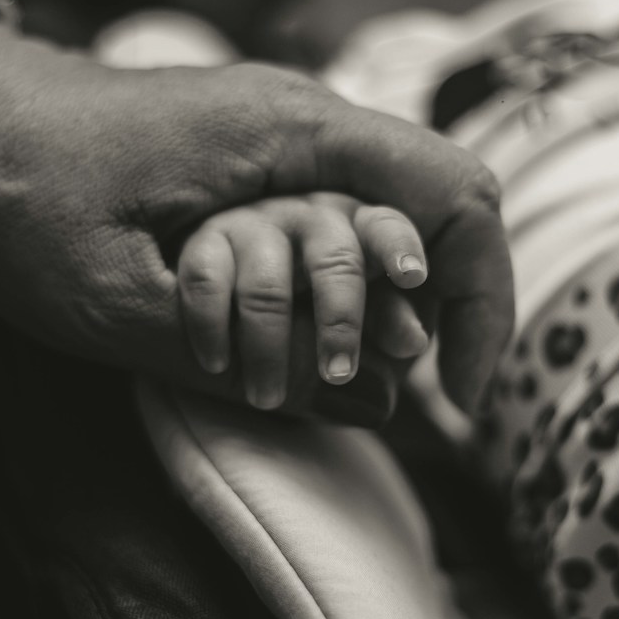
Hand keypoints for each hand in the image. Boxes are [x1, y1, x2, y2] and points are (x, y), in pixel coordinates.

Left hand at [0, 15, 513, 424]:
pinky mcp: (249, 160)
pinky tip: (310, 347)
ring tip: (350, 387)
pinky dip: (342, 287)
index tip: (459, 397)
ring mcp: (279, 136)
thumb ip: (259, 359)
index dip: (482, 304)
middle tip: (417, 405)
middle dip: (441, 316)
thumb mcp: (127, 307)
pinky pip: (336, 218)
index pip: (456, 201)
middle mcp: (306, 121)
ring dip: (382, 308)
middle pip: (437, 212)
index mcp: (294, 134)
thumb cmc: (12, 197)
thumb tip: (379, 408)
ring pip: (387, 219)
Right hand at [178, 193, 431, 409]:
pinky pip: (207, 282)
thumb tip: (413, 342)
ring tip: (267, 400)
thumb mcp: (366, 325)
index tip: (413, 276)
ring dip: (267, 348)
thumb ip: (390, 328)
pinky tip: (217, 365)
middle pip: (335, 261)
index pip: (388, 230)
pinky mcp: (204, 243)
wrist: (241, 306)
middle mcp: (312, 219)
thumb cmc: (319, 312)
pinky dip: (211, 328)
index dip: (400, 250)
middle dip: (340, 322)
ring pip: (267, 285)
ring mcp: (256, 225)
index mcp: (362, 231)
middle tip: (339, 374)